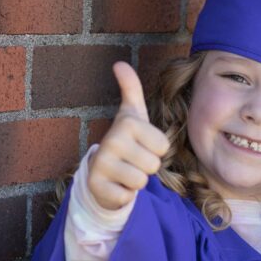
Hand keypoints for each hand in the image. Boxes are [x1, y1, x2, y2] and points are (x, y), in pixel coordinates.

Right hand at [86, 61, 170, 210]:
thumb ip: (131, 88)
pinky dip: (123, 194)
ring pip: (141, 181)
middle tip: (132, 160)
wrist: (100, 171)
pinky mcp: (96, 186)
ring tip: (124, 171)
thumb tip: (119, 63)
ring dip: (135, 181)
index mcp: (127, 123)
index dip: (156, 149)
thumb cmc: (126, 141)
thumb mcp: (132, 115)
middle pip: (154, 164)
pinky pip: (126, 196)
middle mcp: (112, 141)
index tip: (140, 145)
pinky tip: (114, 185)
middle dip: (146, 166)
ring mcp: (102, 164)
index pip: (163, 146)